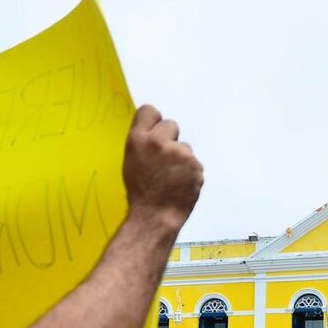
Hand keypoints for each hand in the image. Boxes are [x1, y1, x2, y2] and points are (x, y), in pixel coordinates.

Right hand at [123, 105, 202, 231]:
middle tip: (164, 160)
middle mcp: (159, 141)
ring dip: (181, 158)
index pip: (149, 111)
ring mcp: (180, 153)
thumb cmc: (140, 192)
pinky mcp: (195, 165)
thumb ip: (143, 143)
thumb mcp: (131, 161)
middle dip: (169, 139)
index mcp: (138, 139)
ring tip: (171, 177)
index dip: (153, 122)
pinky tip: (180, 184)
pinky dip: (190, 172)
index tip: (155, 132)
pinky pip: (194, 163)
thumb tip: (154, 132)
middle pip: (171, 125)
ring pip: (184, 147)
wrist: (155, 216)